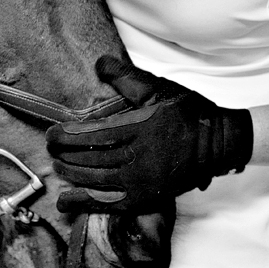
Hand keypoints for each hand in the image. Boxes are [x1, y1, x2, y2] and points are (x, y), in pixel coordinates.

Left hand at [45, 56, 252, 212]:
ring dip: (72, 175)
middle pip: (91, 159)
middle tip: (51, 149)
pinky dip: (85, 202)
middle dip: (65, 155)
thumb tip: (99, 64)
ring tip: (58, 167)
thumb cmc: (187, 111)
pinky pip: (110, 203)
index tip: (52, 133)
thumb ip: (125, 76)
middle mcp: (139, 158)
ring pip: (96, 181)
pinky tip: (66, 201)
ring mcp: (143, 181)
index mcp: (139, 128)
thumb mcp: (157, 87)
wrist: (218, 142)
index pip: (94, 134)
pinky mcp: (147, 197)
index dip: (68, 135)